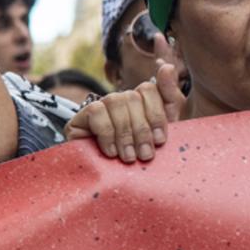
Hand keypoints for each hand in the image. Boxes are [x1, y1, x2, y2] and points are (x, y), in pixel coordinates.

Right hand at [64, 61, 187, 162]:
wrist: (112, 184)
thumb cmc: (141, 157)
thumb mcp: (163, 131)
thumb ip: (170, 97)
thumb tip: (168, 65)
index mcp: (140, 102)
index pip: (148, 89)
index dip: (156, 114)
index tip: (161, 140)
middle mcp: (119, 100)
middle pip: (133, 97)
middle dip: (141, 129)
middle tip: (144, 155)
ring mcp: (99, 107)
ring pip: (116, 102)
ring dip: (125, 133)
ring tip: (128, 157)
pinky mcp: (79, 118)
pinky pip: (96, 112)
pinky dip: (107, 133)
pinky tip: (110, 152)